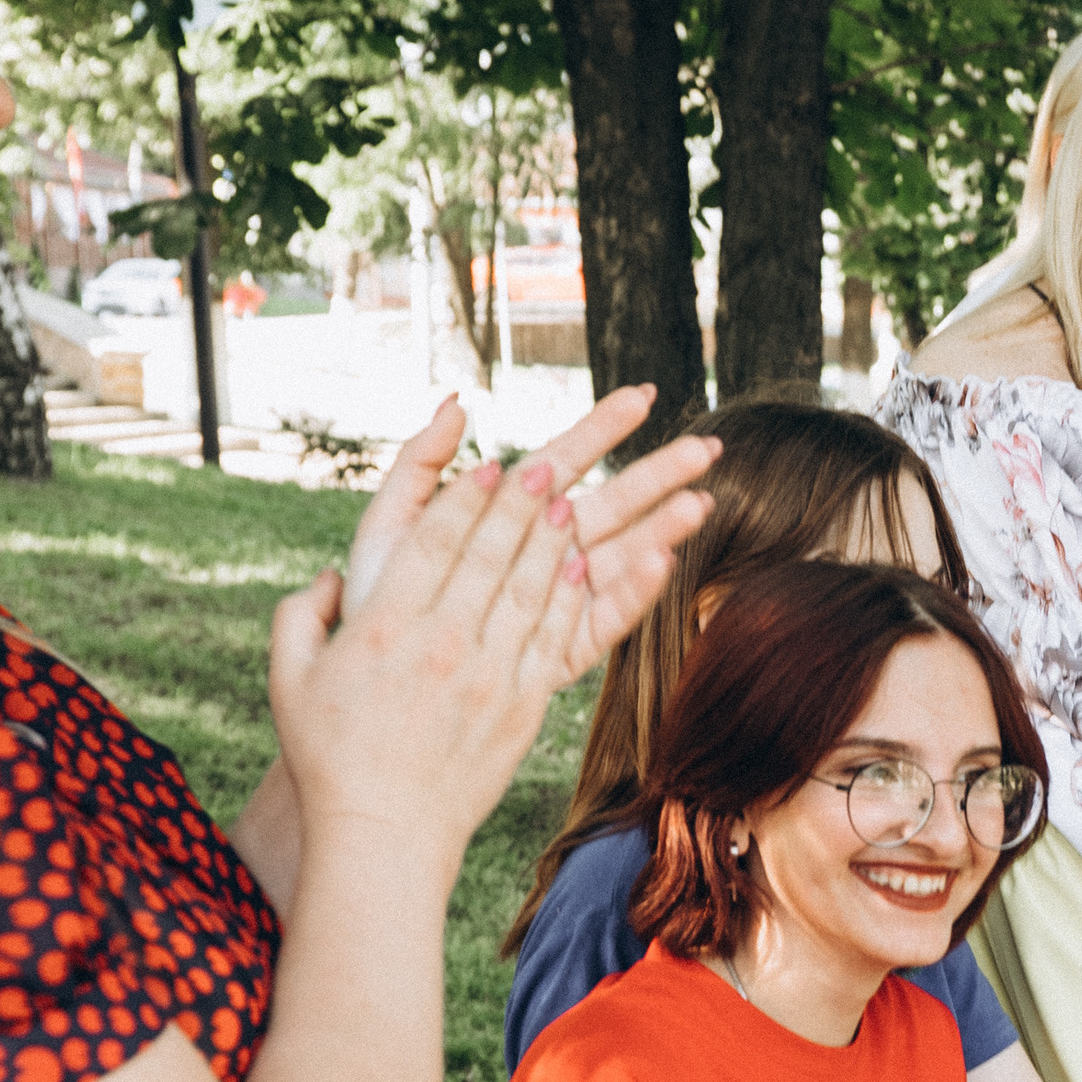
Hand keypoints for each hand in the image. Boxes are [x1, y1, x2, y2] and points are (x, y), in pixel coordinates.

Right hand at [270, 445, 713, 875]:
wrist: (384, 833)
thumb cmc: (330, 756)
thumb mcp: (289, 678)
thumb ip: (301, 615)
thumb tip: (330, 577)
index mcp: (383, 627)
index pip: (433, 543)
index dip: (464, 500)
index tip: (488, 468)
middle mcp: (441, 644)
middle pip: (490, 555)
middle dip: (520, 505)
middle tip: (545, 468)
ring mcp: (488, 676)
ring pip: (530, 590)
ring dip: (552, 543)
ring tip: (569, 506)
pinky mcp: (522, 708)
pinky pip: (554, 639)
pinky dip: (570, 598)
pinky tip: (582, 569)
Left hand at [341, 385, 720, 663]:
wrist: (373, 685)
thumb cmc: (379, 601)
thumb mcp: (390, 525)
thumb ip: (420, 464)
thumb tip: (457, 403)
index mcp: (508, 514)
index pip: (565, 458)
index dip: (604, 426)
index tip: (644, 395)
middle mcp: (541, 553)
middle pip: (611, 503)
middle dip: (660, 474)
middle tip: (708, 448)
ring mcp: (556, 600)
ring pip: (621, 555)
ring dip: (662, 529)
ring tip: (701, 504)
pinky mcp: (561, 649)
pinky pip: (605, 617)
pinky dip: (635, 591)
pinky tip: (663, 562)